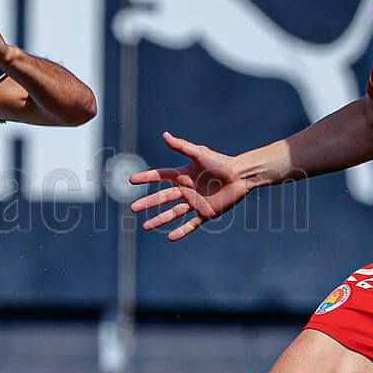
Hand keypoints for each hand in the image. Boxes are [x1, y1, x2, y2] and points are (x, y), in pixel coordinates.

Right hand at [128, 131, 253, 240]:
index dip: (146, 178)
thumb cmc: (221, 162)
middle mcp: (186, 190)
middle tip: (133, 208)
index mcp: (183, 175)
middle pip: (162, 198)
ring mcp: (195, 203)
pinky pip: (191, 225)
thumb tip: (164, 135)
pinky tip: (170, 238)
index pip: (160, 177)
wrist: (241, 175)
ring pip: (173, 213)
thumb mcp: (199, 153)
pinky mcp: (206, 213)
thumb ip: (181, 146)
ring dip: (159, 220)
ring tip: (145, 227)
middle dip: (147, 203)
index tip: (131, 180)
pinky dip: (182, 231)